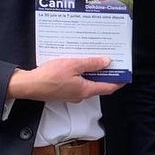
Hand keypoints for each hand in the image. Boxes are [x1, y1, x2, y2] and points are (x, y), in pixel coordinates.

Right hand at [7, 57, 122, 101]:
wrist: (29, 85)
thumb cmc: (49, 76)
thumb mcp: (73, 64)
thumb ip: (91, 63)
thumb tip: (106, 61)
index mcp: (86, 90)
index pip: (108, 88)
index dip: (118, 81)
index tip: (125, 74)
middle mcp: (81, 95)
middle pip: (99, 85)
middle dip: (105, 74)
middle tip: (111, 62)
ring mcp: (72, 94)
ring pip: (87, 83)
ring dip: (92, 73)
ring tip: (94, 60)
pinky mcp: (63, 91)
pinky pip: (77, 83)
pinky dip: (81, 74)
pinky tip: (78, 64)